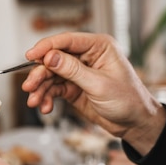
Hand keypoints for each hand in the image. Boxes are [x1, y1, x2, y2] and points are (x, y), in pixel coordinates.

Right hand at [23, 32, 165, 153]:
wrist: (135, 124)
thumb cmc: (128, 100)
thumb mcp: (99, 84)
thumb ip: (73, 70)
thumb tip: (50, 56)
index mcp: (99, 47)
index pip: (67, 40)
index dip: (46, 47)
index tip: (30, 56)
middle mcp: (86, 57)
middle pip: (54, 59)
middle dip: (40, 74)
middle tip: (30, 86)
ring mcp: (79, 73)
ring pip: (51, 75)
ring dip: (41, 88)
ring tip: (35, 101)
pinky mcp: (73, 87)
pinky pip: (54, 89)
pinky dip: (47, 97)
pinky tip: (45, 106)